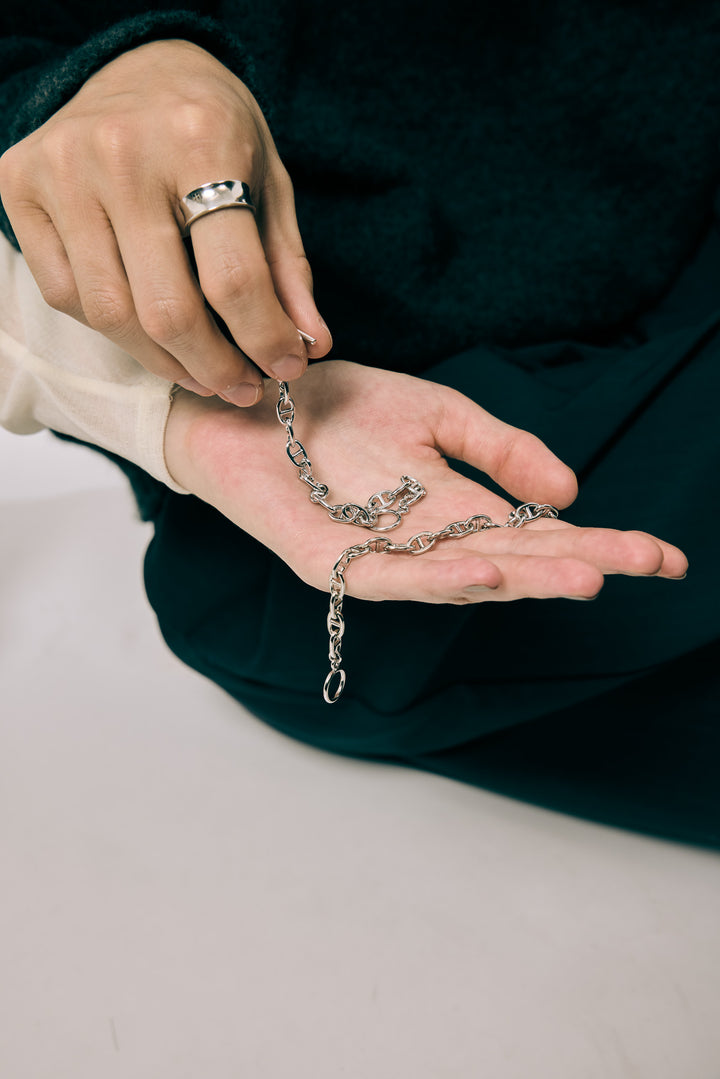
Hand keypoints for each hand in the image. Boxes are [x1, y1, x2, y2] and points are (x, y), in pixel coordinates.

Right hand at [0, 40, 331, 404]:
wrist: (142, 65)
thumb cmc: (215, 130)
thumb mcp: (270, 183)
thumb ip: (288, 267)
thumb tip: (310, 346)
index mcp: (199, 142)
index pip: (234, 278)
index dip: (265, 339)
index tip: (286, 368)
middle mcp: (121, 154)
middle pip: (168, 310)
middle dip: (214, 367)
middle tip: (242, 386)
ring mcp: (62, 170)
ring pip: (111, 314)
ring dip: (164, 362)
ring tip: (202, 370)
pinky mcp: (19, 185)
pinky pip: (65, 294)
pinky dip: (113, 328)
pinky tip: (148, 327)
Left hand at [164, 361, 687, 601]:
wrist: (243, 398)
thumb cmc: (333, 407)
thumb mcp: (435, 412)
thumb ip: (499, 448)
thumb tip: (569, 490)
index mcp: (455, 508)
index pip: (538, 534)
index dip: (600, 543)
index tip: (664, 555)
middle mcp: (424, 541)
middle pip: (513, 561)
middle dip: (578, 562)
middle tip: (644, 563)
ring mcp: (376, 558)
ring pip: (460, 578)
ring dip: (522, 579)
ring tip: (583, 576)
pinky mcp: (325, 562)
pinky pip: (387, 578)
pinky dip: (437, 578)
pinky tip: (486, 573)